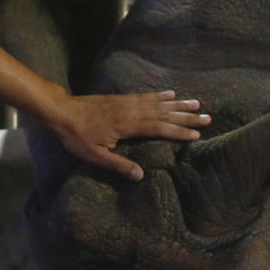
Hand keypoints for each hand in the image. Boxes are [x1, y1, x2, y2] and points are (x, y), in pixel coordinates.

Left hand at [47, 90, 209, 179]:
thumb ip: (119, 165)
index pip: (160, 128)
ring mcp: (128, 102)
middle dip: (187, 116)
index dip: (179, 131)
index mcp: (128, 126)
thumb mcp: (95, 155)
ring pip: (159, 103)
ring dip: (179, 104)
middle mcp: (132, 111)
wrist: (62, 112)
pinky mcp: (122, 99)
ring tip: (197, 103)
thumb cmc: (77, 136)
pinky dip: (160, 95)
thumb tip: (140, 175)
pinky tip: (171, 94)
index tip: (197, 134)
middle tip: (207, 117)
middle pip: (164, 113)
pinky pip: (146, 96)